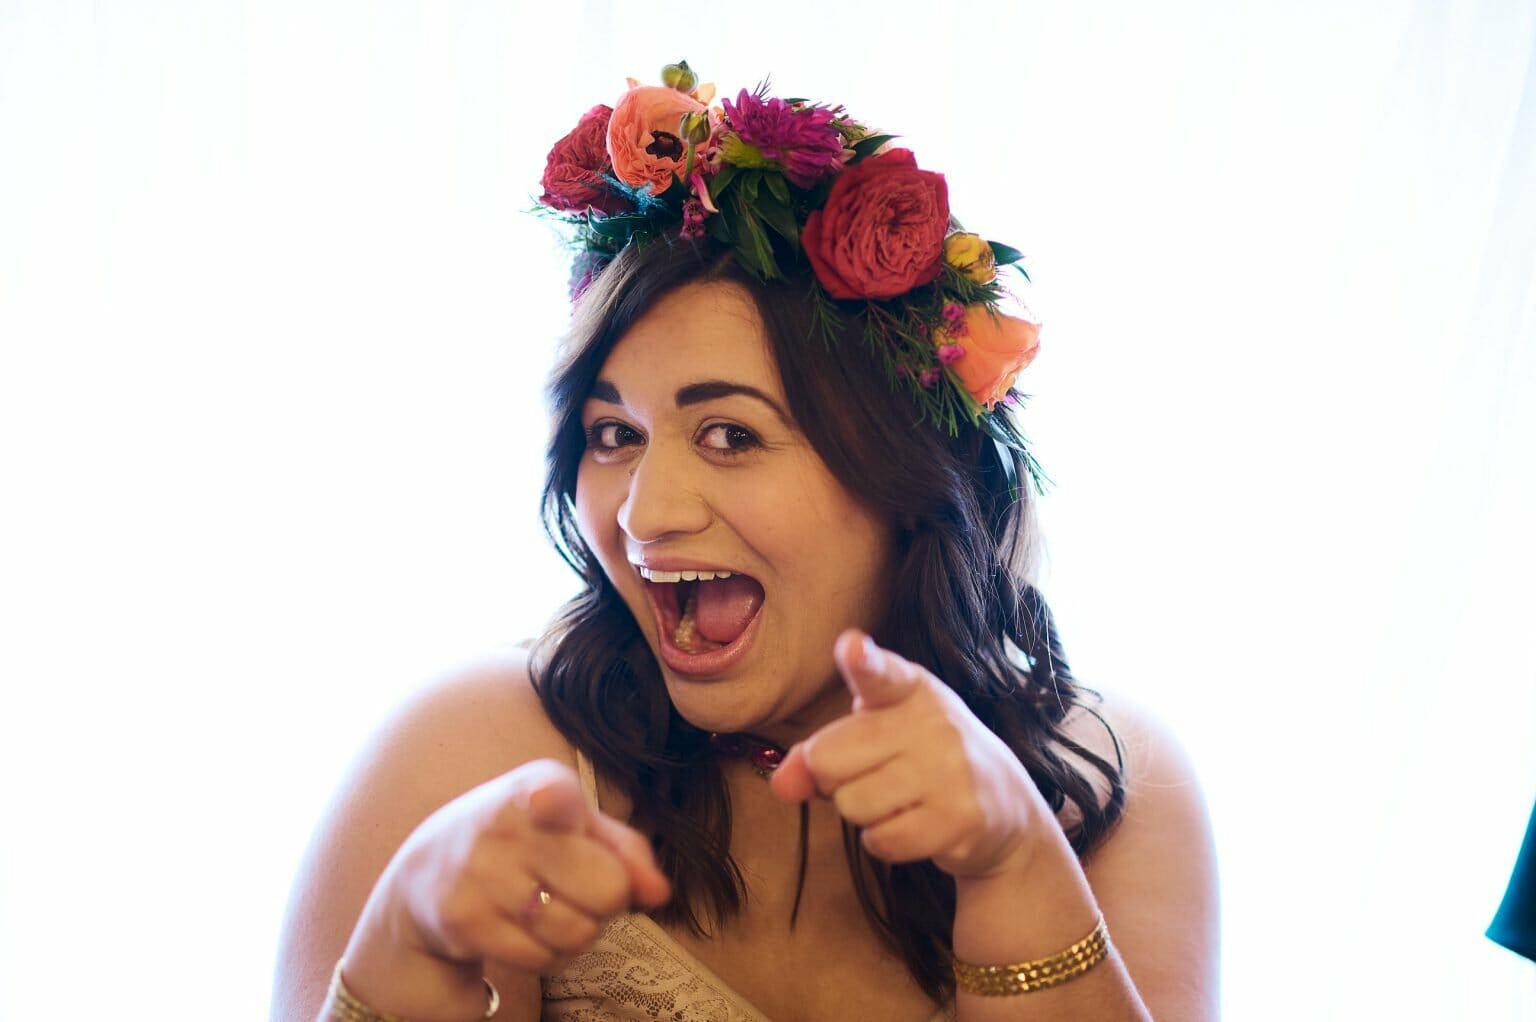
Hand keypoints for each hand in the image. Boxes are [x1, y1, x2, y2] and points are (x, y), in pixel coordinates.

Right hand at [343, 759, 668, 1015]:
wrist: (426, 873)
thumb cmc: (523, 843)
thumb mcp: (574, 826)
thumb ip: (626, 851)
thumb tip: (659, 892)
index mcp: (538, 784)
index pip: (553, 794)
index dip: (555, 803)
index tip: (546, 804)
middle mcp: (505, 823)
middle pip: (607, 890)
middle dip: (606, 901)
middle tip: (577, 887)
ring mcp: (479, 874)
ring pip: (579, 932)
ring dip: (578, 932)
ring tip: (549, 908)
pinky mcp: (464, 921)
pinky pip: (543, 958)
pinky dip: (548, 955)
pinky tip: (526, 931)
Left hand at [770, 631, 1048, 878]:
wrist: (1005, 807)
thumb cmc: (920, 760)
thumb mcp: (873, 739)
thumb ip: (820, 753)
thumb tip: (782, 784)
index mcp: (909, 688)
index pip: (880, 673)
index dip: (862, 661)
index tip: (852, 648)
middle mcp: (934, 723)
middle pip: (828, 760)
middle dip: (835, 779)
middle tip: (875, 774)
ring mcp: (951, 771)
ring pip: (852, 805)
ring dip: (864, 814)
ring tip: (900, 800)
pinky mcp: (959, 819)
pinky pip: (881, 840)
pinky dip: (884, 841)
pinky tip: (914, 824)